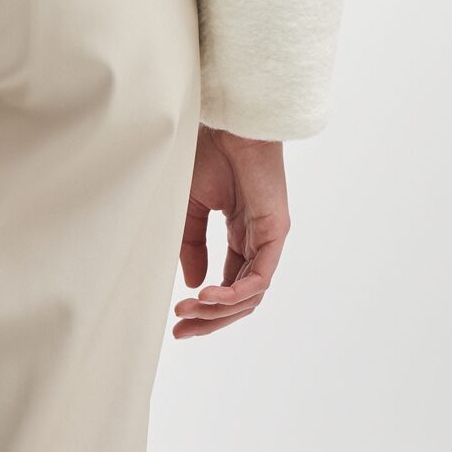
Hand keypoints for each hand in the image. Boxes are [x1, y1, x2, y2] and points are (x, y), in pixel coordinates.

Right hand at [173, 125, 289, 339]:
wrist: (226, 120)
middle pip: (241, 297)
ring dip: (218, 310)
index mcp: (239, 233)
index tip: (175, 321)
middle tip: (181, 331)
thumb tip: (194, 285)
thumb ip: (192, 244)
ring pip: (250, 294)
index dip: (205, 308)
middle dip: (211, 320)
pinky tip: (207, 296)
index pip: (228, 283)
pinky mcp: (276, 231)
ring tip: (188, 311)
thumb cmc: (208, 151)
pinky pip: (259, 277)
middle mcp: (257, 240)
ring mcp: (268, 238)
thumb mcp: (189, 206)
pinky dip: (234, 293)